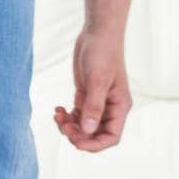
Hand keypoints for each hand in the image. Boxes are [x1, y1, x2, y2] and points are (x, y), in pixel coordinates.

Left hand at [54, 29, 130, 152]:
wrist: (97, 34)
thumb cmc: (102, 53)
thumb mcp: (97, 81)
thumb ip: (93, 106)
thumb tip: (87, 131)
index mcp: (120, 107)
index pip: (111, 137)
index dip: (94, 145)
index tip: (75, 141)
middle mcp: (111, 109)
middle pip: (94, 136)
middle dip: (77, 135)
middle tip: (63, 125)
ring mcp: (98, 104)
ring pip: (83, 128)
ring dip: (68, 127)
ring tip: (58, 115)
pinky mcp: (86, 97)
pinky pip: (76, 117)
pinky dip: (66, 117)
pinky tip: (58, 109)